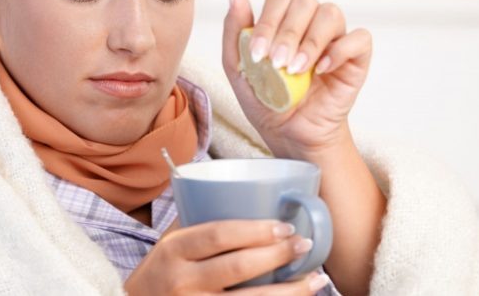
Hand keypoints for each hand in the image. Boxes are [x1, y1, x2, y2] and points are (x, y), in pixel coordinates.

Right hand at [124, 219, 330, 294]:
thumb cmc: (162, 270)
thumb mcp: (171, 242)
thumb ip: (201, 221)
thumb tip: (252, 193)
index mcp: (174, 250)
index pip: (218, 235)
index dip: (255, 230)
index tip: (285, 225)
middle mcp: (181, 280)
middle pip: (237, 268)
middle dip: (277, 256)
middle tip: (305, 244)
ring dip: (288, 292)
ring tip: (316, 280)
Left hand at [222, 0, 371, 158]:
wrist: (290, 133)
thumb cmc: (266, 98)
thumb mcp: (239, 68)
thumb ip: (235, 30)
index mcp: (283, 18)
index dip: (267, 21)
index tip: (256, 54)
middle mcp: (310, 21)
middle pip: (304, 0)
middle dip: (286, 32)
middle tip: (276, 64)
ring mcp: (335, 37)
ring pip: (330, 13)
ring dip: (310, 42)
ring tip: (296, 70)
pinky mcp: (357, 57)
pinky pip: (359, 38)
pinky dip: (339, 52)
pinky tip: (321, 71)